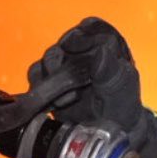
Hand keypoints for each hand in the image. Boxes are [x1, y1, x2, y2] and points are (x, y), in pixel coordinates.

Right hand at [27, 17, 150, 141]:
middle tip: (78, 85)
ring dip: (56, 80)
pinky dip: (43, 88)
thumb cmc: (119, 104)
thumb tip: (102, 52)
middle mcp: (83, 48)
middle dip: (69, 66)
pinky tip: (58, 102)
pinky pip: (35, 74)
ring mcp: (64, 62)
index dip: (85, 37)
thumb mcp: (121, 88)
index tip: (80, 52)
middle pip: (66, 43)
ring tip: (72, 98)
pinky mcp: (48, 77)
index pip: (92, 27)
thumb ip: (110, 71)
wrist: (105, 130)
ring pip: (49, 58)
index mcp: (106, 42)